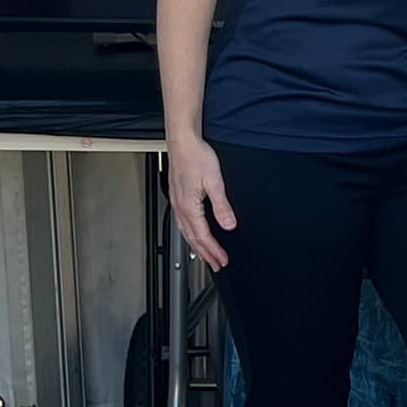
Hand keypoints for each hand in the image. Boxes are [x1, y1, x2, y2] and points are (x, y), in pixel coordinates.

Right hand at [169, 139, 236, 272]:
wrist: (183, 141)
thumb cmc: (196, 156)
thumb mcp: (214, 182)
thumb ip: (222, 206)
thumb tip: (229, 225)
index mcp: (189, 207)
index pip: (203, 237)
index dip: (214, 251)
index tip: (223, 261)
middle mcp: (180, 208)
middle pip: (193, 239)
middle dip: (205, 254)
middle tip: (215, 265)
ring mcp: (177, 202)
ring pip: (185, 232)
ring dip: (196, 246)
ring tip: (205, 255)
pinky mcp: (177, 196)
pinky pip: (182, 222)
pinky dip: (189, 234)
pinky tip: (193, 233)